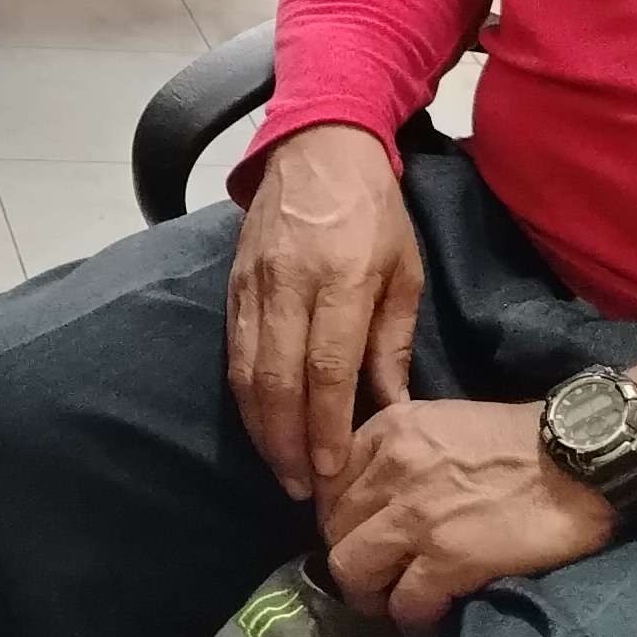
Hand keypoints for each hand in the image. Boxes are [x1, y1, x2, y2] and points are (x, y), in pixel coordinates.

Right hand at [227, 124, 423, 504]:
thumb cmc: (375, 211)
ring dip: (261, 428)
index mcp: (342, 279)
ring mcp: (254, 284)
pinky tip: (259, 424)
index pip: (325, 369)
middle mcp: (290, 284)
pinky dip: (243, 395)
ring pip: (245, 370)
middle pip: (276, 379)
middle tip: (301, 490)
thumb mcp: (405, 271)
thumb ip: (392, 342)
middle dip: (287, 442)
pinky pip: (232, 350)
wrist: (318, 146)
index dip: (325, 427)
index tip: (330, 471)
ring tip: (280, 469)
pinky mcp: (232, 283)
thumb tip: (391, 410)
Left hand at [319, 399, 614, 636]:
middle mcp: (392, 469)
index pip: (328, 484)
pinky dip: (413, 621)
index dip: (339, 520)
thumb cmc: (518, 441)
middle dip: (351, 562)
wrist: (583, 458)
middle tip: (376, 580)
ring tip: (396, 604)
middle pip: (334, 532)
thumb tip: (370, 497)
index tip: (358, 538)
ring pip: (352, 572)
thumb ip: (398, 451)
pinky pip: (404, 605)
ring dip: (371, 597)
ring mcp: (417, 516)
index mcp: (389, 429)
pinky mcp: (449, 558)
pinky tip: (428, 622)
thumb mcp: (442, 422)